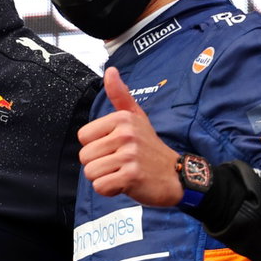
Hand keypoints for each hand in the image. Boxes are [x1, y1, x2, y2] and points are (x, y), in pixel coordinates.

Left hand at [77, 67, 184, 204]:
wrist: (177, 175)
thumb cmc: (150, 147)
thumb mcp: (137, 117)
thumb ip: (120, 96)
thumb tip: (110, 71)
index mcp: (122, 119)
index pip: (83, 137)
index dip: (95, 146)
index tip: (115, 148)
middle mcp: (126, 134)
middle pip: (84, 156)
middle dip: (99, 164)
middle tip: (120, 163)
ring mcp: (130, 155)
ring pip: (90, 173)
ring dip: (104, 178)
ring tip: (123, 172)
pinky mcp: (131, 176)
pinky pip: (101, 186)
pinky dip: (110, 190)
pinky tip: (126, 184)